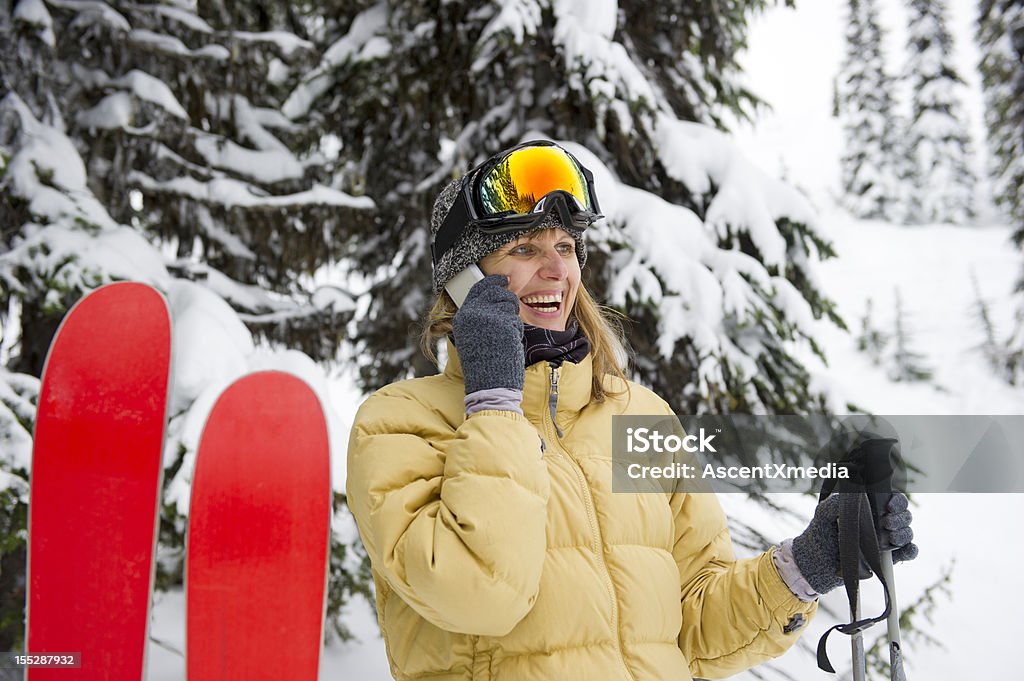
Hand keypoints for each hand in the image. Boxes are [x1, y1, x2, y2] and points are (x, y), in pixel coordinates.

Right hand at [452, 275, 524, 393]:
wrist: (489, 384)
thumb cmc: (484, 365)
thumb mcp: (473, 337)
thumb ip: (479, 317)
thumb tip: (495, 297)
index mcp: (463, 317)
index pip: (477, 289)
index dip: (491, 282)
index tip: (502, 279)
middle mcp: (472, 314)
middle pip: (496, 292)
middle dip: (507, 300)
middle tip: (509, 313)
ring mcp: (488, 317)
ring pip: (509, 304)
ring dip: (512, 319)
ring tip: (504, 338)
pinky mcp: (503, 323)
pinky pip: (515, 320)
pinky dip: (516, 332)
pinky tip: (508, 344)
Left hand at [791, 492, 917, 594]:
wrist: (818, 561)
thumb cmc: (821, 532)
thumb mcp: (824, 513)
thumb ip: (836, 502)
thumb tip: (853, 497)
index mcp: (871, 507)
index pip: (892, 499)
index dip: (896, 501)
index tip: (888, 507)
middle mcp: (882, 521)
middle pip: (904, 515)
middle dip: (899, 519)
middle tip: (886, 523)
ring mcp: (887, 539)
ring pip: (907, 533)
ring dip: (903, 534)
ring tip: (889, 539)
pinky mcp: (889, 558)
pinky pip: (908, 552)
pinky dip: (910, 551)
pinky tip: (905, 550)